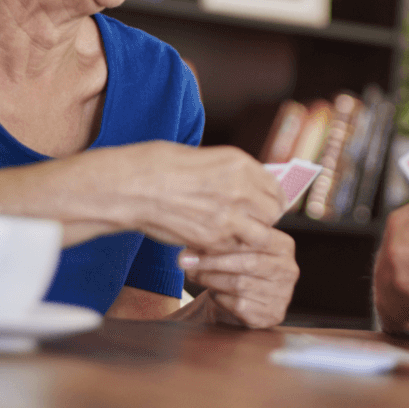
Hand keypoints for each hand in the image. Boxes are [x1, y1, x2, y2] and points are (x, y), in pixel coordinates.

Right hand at [74, 142, 285, 254]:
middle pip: (272, 213)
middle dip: (265, 219)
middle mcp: (241, 189)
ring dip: (251, 236)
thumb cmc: (161, 166)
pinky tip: (216, 241)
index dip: (272, 199)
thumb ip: (234, 174)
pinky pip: (235, 248)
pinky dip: (230, 248)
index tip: (266, 204)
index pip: (275, 188)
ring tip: (236, 234)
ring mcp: (229, 216)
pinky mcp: (213, 239)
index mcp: (240, 164)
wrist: (133, 186)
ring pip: (261, 235)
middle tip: (252, 222)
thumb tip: (250, 187)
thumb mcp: (207, 159)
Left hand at [178, 227, 297, 328]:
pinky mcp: (272, 315)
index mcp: (284, 246)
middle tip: (186, 261)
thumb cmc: (238, 267)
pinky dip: (221, 298)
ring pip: (239, 284)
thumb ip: (224, 239)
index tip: (198, 243)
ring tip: (194, 274)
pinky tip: (214, 292)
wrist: (244, 299)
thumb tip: (193, 241)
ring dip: (211, 279)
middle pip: (247, 263)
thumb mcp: (237, 247)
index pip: (257, 239)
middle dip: (212, 262)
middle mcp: (289, 270)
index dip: (226, 242)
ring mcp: (283, 295)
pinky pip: (240, 305)